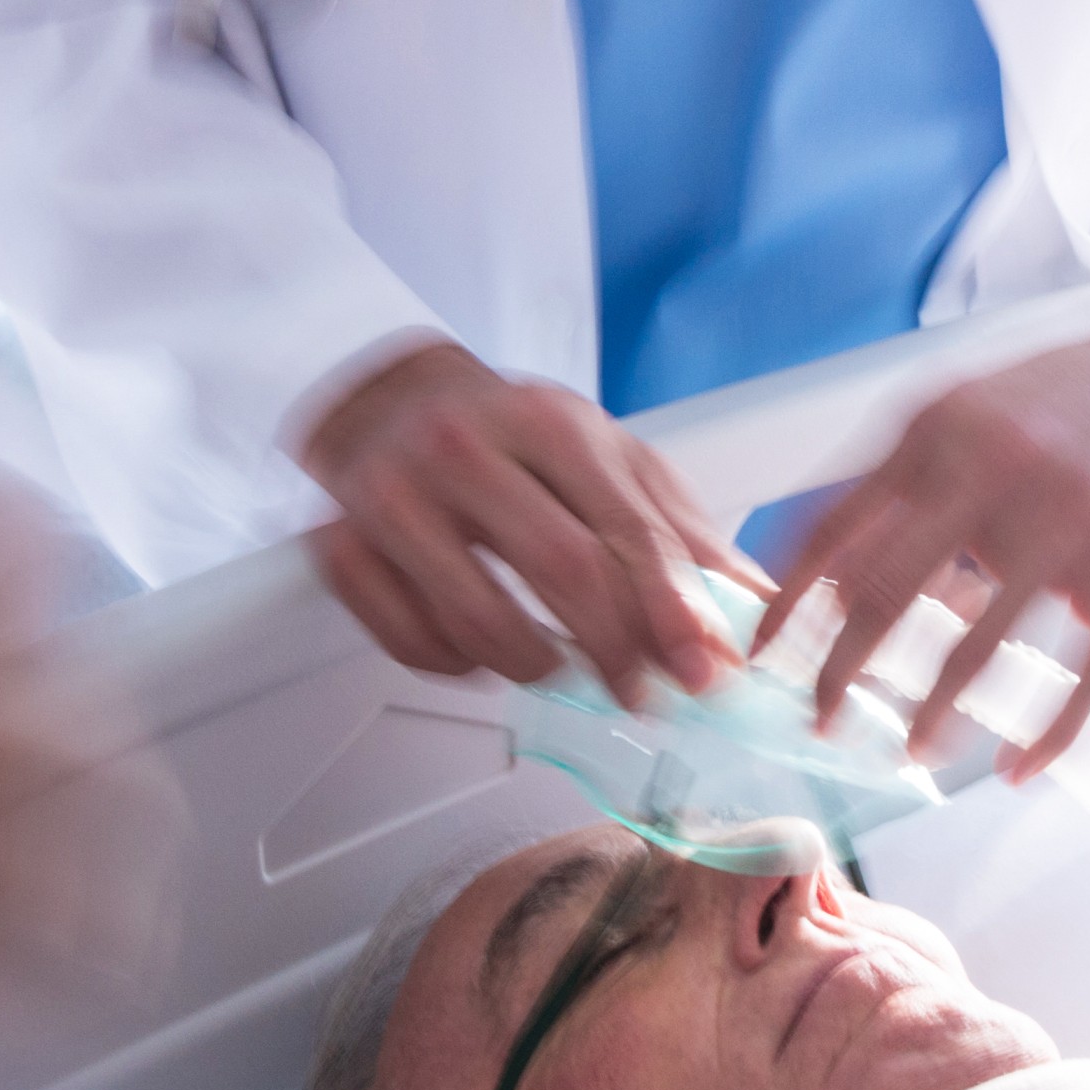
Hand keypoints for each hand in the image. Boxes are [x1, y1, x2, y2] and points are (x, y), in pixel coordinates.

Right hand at [299, 337, 733, 701]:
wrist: (392, 397)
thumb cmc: (512, 434)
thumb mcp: (608, 458)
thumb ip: (679, 533)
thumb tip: (750, 607)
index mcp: (547, 423)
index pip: (624, 528)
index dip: (673, 611)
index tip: (705, 671)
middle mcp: (463, 450)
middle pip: (559, 570)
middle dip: (614, 650)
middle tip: (640, 692)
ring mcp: (392, 498)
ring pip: (477, 620)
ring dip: (534, 666)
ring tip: (561, 668)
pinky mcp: (339, 546)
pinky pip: (411, 642)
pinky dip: (458, 666)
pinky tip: (482, 649)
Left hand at [765, 220, 1089, 765]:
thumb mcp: (984, 401)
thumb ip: (917, 476)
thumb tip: (848, 572)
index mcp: (945, 427)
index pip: (838, 526)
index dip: (788, 600)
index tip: (763, 652)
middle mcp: (1000, 471)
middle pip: (890, 595)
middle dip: (841, 673)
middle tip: (821, 719)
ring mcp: (1076, 521)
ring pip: (981, 646)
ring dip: (935, 715)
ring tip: (913, 752)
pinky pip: (1086, 673)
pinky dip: (1048, 733)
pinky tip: (1020, 764)